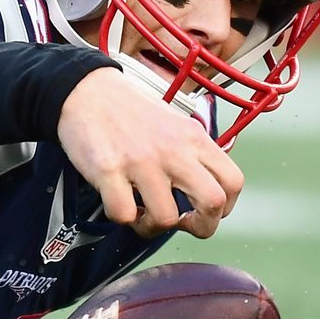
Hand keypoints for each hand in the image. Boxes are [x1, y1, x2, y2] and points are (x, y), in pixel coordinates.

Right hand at [56, 66, 242, 238]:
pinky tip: (120, 202)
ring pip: (165, 218)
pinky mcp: (108, 170)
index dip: (225, 208)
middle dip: (202, 227)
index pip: (233, 182)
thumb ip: (193, 152)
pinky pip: (124, 214)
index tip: (205, 212)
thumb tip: (206, 188)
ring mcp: (140, 161)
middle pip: (212, 203)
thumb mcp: (175, 123)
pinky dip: (122, 217)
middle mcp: (172, 150)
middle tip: (183, 224)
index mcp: (193, 138)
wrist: (86, 91)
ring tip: (142, 213)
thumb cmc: (130, 111)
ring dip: (153, 227)